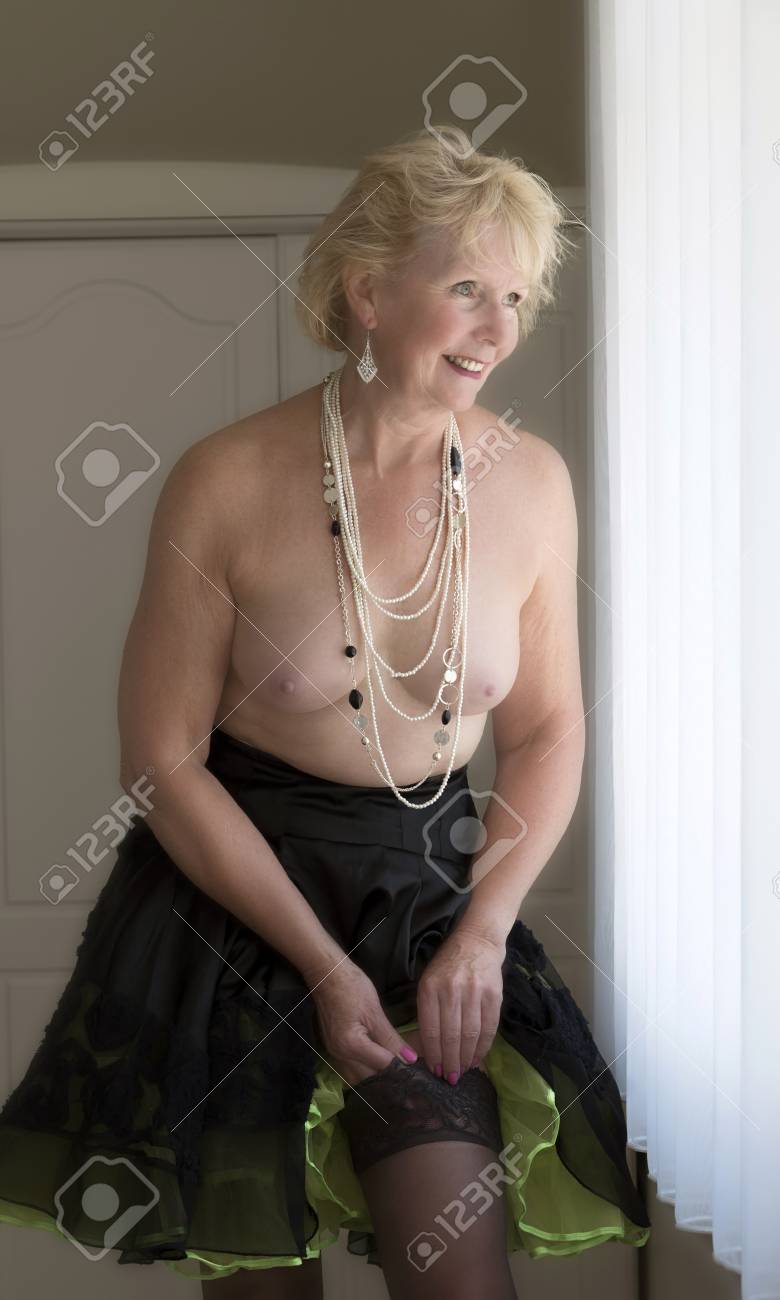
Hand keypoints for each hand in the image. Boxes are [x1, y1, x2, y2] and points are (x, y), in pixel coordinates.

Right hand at [309, 960, 416, 1086]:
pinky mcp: (333, 1048)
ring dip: (376, 1075)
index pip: (382, 1066)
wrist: (326, 974)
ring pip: (359, 1077)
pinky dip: (365, 1068)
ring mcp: (334, 1053)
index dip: (402, 1067)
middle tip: (409, 1070)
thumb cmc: (352, 987)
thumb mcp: (375, 1012)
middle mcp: (340, 1055)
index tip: (418, 1067)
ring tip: (396, 1070)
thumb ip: (391, 1039)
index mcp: (351, 1046)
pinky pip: (351, 1068)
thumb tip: (410, 1059)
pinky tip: (377, 1063)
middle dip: (389, 1076)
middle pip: (369, 1077)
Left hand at [416, 926, 505, 1081]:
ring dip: (466, 1058)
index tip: (434, 1070)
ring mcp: (474, 992)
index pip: (430, 1029)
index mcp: (430, 988)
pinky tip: (477, 1059)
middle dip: (450, 1062)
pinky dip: (483, 1047)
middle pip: (451, 1035)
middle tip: (449, 1079)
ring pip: (470, 1034)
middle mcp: (451, 991)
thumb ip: (427, 1010)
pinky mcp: (494, 995)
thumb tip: (430, 1049)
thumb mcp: (428, 982)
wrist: (477, 942)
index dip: (433, 1054)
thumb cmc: (447, 965)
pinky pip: (489, 1028)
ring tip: (462, 1072)